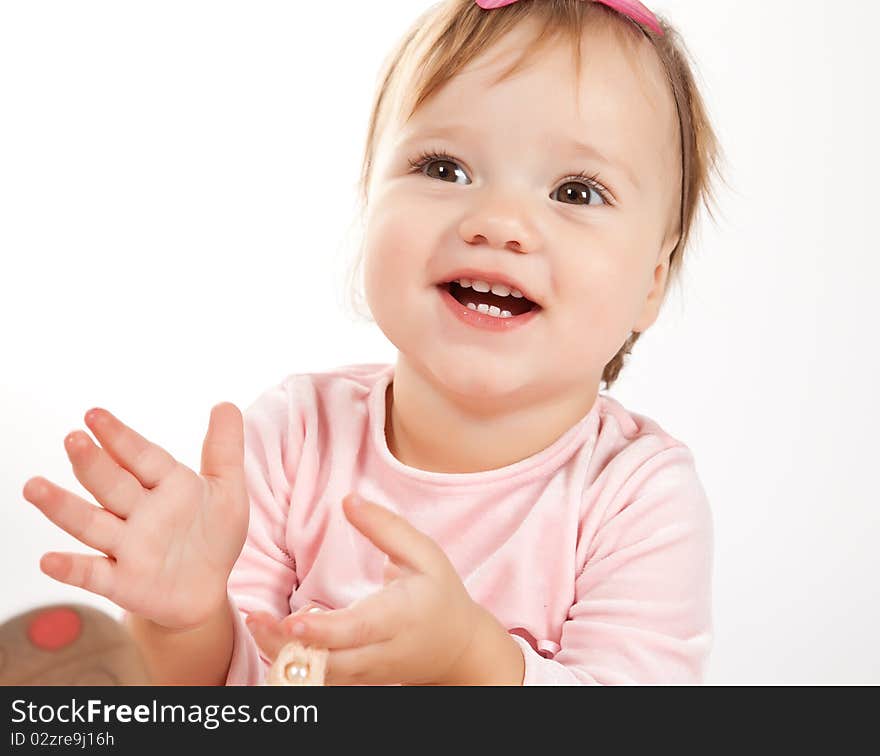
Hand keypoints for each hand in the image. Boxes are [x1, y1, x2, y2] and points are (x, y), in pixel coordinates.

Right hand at [22, 403, 248, 631]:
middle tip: (72, 439)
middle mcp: (140, 512)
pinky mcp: (121, 582)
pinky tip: (48, 559)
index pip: (141, 457)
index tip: (94, 414)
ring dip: (63, 507)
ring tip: (34, 486)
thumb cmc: (213, 535)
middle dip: (93, 464)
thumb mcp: (227, 490)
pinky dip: (71, 568)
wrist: (206, 590)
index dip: (120, 437)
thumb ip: (224, 448)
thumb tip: (225, 404)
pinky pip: (92, 574)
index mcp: (167, 485)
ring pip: (92, 523)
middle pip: (112, 485)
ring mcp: (127, 546)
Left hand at [247, 493, 484, 685]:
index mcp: (400, 617)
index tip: (291, 620)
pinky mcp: (356, 682)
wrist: (458, 649)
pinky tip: (271, 637)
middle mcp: (382, 652)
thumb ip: (386, 527)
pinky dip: (293, 664)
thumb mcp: (423, 554)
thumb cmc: (439, 594)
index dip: (324, 629)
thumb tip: (348, 500)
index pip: (358, 630)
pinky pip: (320, 680)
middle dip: (287, 645)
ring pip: (320, 676)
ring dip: (283, 655)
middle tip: (254, 619)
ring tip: (255, 623)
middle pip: (330, 661)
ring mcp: (368, 674)